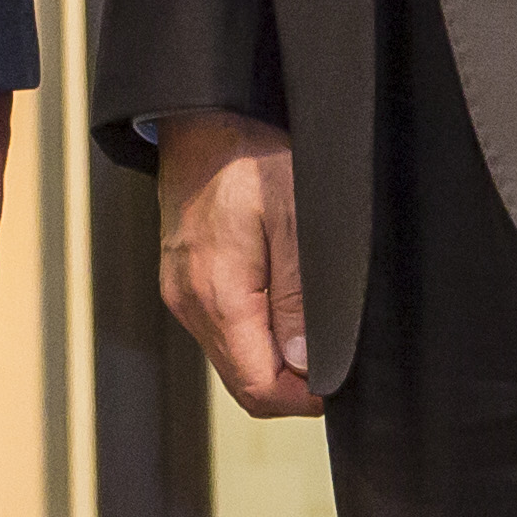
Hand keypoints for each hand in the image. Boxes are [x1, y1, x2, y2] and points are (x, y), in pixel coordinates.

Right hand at [155, 112, 320, 417]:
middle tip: (331, 357)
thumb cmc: (249, 157)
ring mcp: (180, 293)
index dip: (303, 399)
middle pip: (242, 382)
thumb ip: (298, 298)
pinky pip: (219, 331)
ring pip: (230, 359)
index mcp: (218, 296)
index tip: (337, 381)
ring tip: (309, 324)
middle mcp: (190, 304)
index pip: (258, 389)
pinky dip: (251, 333)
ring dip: (271, 358)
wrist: (202, 118)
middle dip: (290, 384)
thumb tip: (305, 364)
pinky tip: (278, 302)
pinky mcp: (180, 281)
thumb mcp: (295, 220)